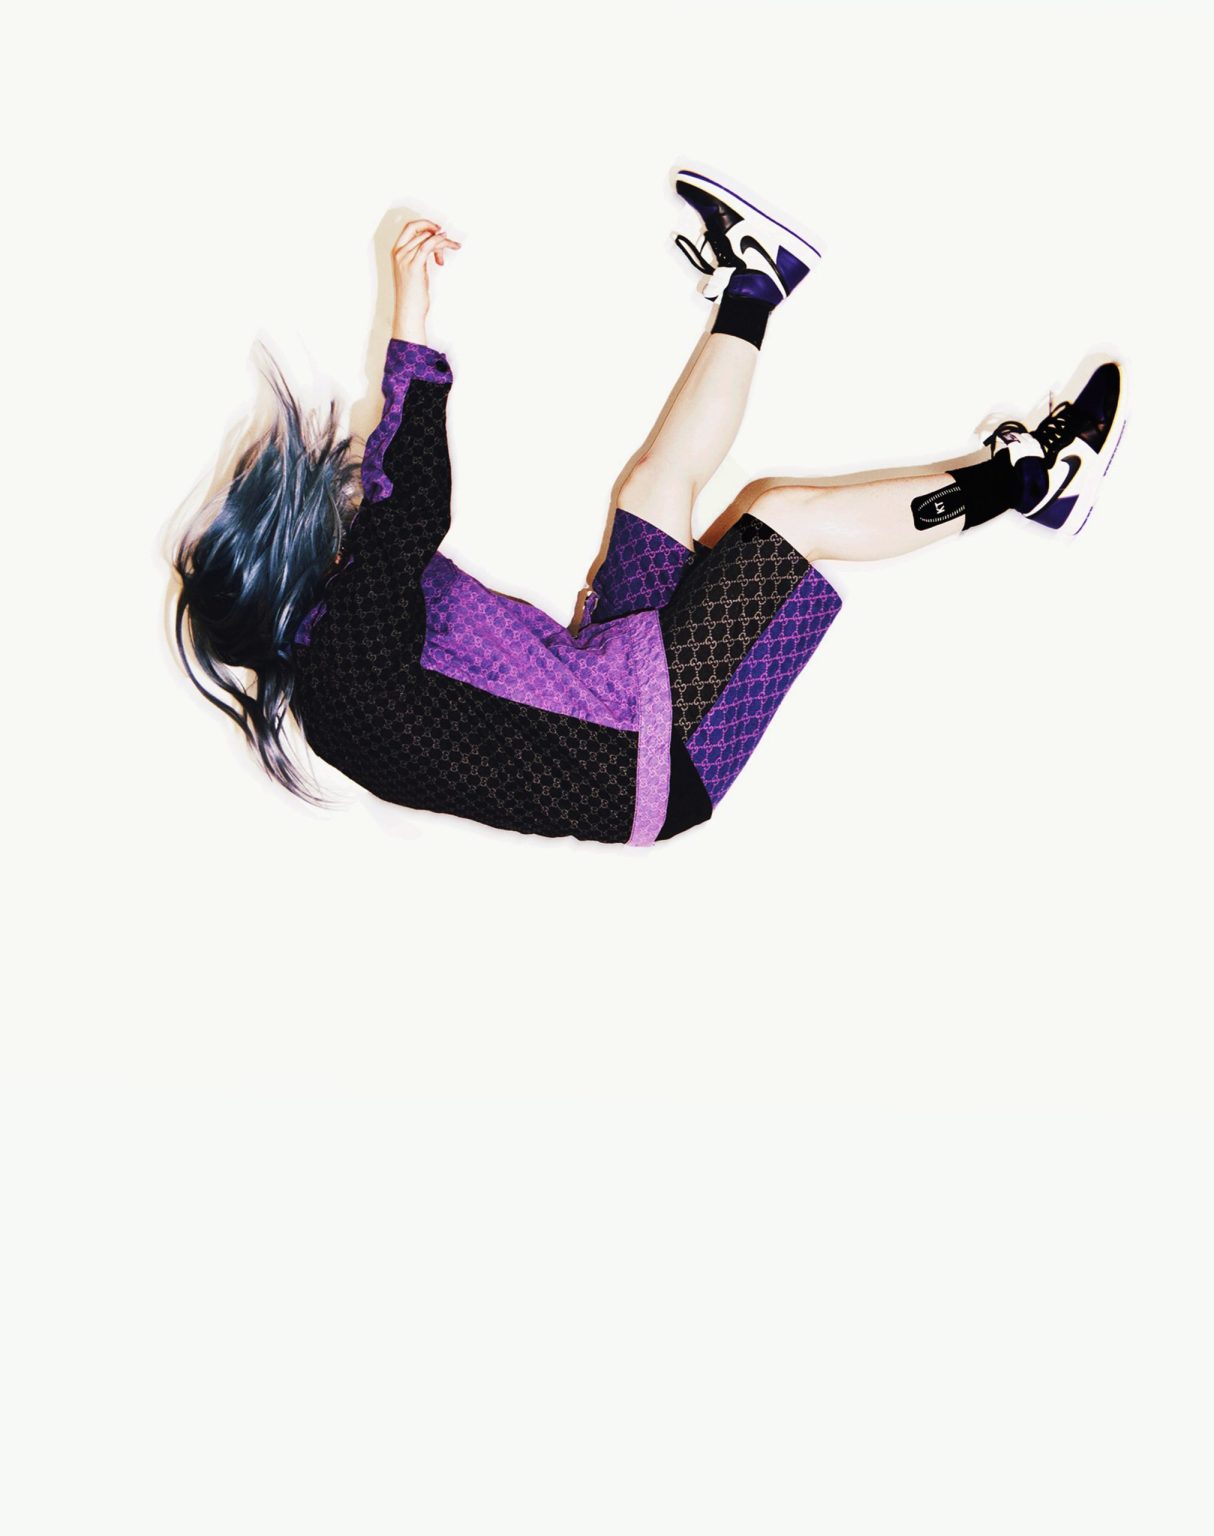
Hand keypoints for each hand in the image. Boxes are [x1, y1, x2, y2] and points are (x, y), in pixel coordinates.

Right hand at [391, 218, 460, 340]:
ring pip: (426, 238)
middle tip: (447, 237)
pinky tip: (449, 244)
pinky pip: (428, 246)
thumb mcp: (415, 271)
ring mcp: (405, 259)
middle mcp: (399, 253)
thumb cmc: (413, 295)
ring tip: (454, 246)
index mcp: (397, 252)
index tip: (437, 230)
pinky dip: (439, 242)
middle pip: (419, 230)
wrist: (409, 311)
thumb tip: (434, 248)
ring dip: (443, 240)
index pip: (409, 228)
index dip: (425, 224)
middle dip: (435, 231)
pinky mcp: (414, 266)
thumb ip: (420, 257)